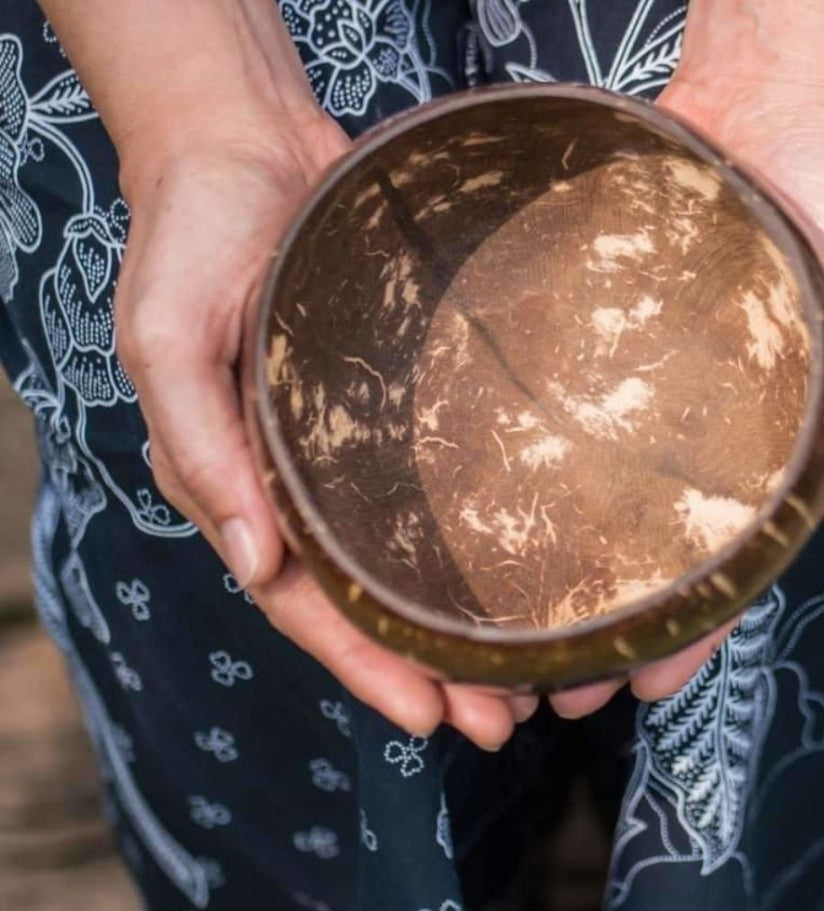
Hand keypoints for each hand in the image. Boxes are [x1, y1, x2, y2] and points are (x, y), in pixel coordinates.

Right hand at [114, 114, 538, 749]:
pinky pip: (435, 494)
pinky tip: (526, 574)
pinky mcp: (399, 410)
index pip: (305, 603)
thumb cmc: (193, 240)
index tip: (431, 721)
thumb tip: (252, 559)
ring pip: (410, 564)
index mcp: (240, 489)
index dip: (364, 667)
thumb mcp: (167, 339)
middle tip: (506, 724)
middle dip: (431, 672)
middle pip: (369, 604)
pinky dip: (473, 545)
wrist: (246, 148)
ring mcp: (352, 454)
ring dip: (463, 629)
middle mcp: (301, 487)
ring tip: (531, 682)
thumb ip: (201, 449)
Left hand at [551, 73, 823, 719]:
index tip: (641, 688)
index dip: (686, 635)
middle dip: (595, 632)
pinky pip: (533, 415)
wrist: (766, 108)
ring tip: (493, 641)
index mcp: (748, 459)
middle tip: (547, 693)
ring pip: (572, 506)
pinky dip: (504, 469)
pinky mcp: (571, 342)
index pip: (717, 570)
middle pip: (630, 560)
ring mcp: (617, 398)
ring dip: (537, 579)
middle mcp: (673, 443)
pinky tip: (462, 513)